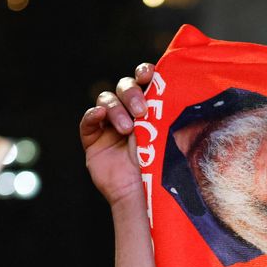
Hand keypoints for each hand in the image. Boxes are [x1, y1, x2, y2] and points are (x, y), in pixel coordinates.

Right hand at [81, 62, 155, 206]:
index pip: (144, 81)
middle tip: (141, 112)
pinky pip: (87, 120)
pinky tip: (100, 116)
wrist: (142, 194)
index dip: (144, 72)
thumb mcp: (166, 137)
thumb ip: (166, 113)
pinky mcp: (93, 138)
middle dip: (132, 94)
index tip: (148, 74)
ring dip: (116, 109)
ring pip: (106, 100)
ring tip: (126, 129)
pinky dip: (92, 115)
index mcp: (150, 109)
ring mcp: (109, 125)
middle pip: (124, 87)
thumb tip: (179, 87)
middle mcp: (129, 113)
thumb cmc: (159, 167)